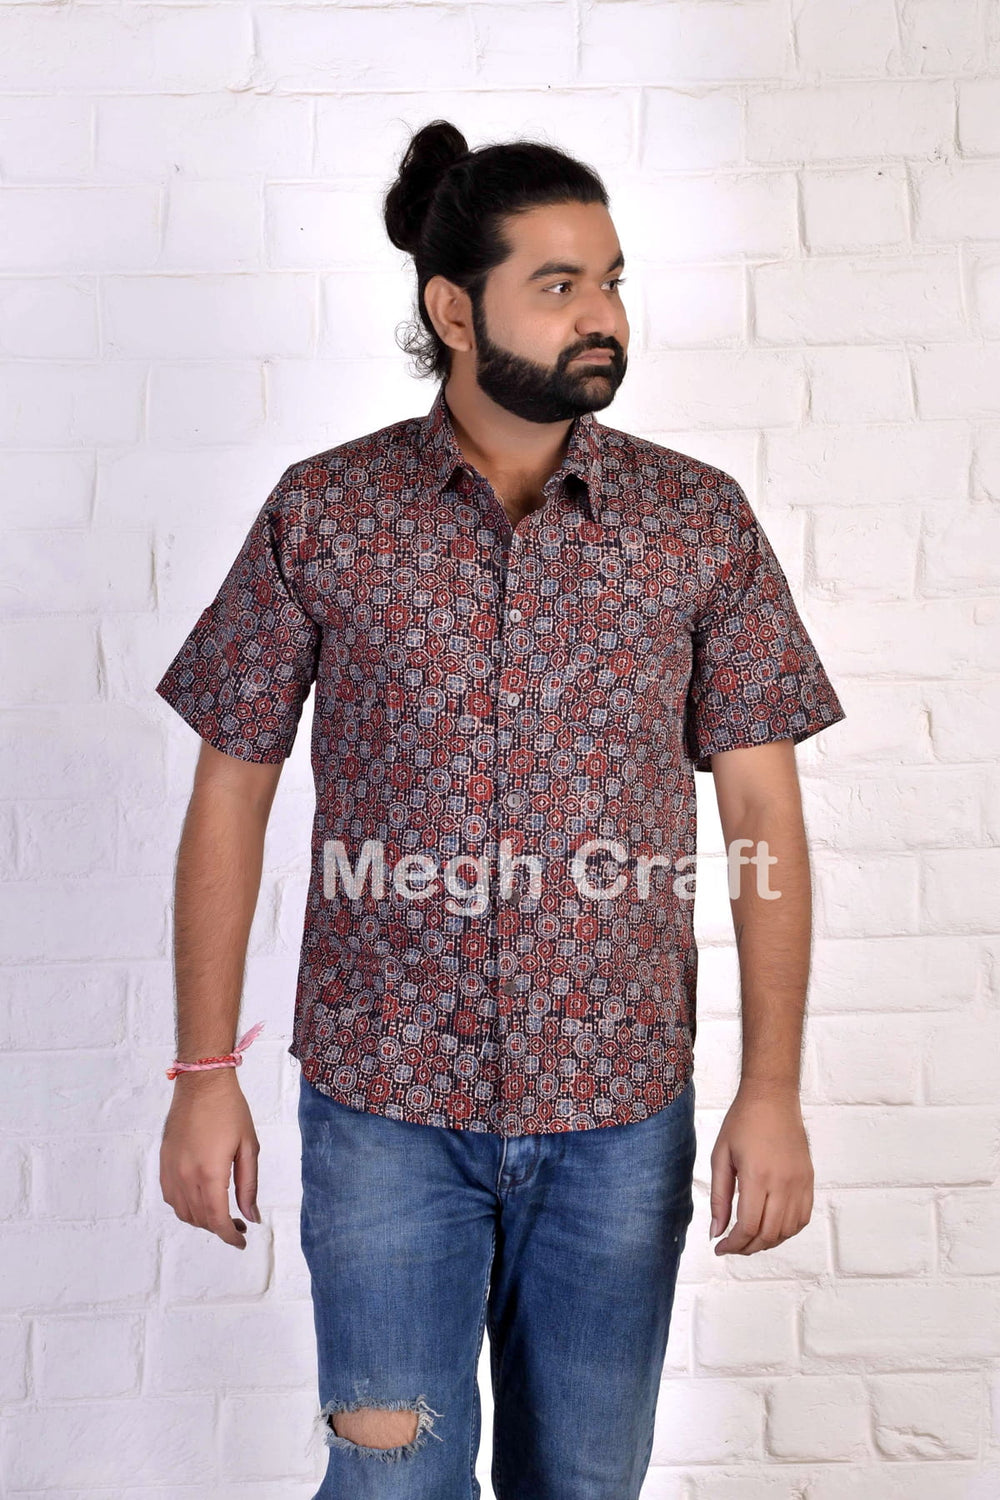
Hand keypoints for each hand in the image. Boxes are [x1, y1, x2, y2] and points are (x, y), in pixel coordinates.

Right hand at [160, 1069, 260, 1249]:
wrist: (201, 1083)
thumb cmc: (230, 1110)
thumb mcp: (248, 1147)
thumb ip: (249, 1185)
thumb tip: (251, 1216)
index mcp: (210, 1173)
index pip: (217, 1219)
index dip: (230, 1236)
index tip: (241, 1241)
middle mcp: (186, 1176)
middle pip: (200, 1219)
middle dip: (220, 1228)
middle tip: (239, 1223)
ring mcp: (171, 1170)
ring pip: (183, 1212)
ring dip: (202, 1220)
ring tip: (222, 1213)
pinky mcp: (164, 1163)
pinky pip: (171, 1197)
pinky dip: (186, 1207)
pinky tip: (201, 1199)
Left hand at [709, 1080, 813, 1254]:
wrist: (772, 1098)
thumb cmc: (743, 1121)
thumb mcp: (721, 1157)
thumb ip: (719, 1198)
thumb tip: (717, 1231)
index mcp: (757, 1176)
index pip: (748, 1226)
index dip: (733, 1244)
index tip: (720, 1247)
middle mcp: (783, 1183)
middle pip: (769, 1234)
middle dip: (748, 1247)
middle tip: (732, 1246)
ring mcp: (800, 1183)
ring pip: (787, 1231)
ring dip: (767, 1242)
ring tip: (749, 1238)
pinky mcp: (808, 1180)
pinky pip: (802, 1218)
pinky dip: (787, 1231)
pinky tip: (771, 1227)